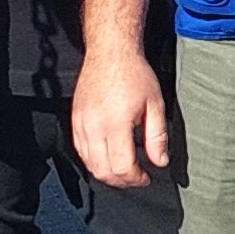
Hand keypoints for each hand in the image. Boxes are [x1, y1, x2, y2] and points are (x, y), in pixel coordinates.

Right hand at [73, 46, 174, 187]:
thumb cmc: (134, 73)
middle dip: (122, 181)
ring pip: (89, 164)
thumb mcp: (155, 104)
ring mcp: (81, 124)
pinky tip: (107, 156)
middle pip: (103, 171)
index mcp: (115, 124)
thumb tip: (159, 161)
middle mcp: (94, 127)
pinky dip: (93, 160)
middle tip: (135, 178)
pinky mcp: (75, 119)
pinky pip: (80, 150)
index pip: (122, 167)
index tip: (146, 178)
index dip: (136, 179)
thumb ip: (157, 137)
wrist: (110, 51)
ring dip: (106, 173)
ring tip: (123, 170)